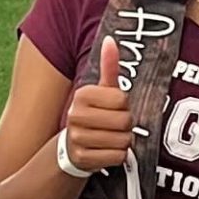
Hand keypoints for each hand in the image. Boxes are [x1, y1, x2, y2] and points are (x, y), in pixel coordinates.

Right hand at [63, 37, 132, 171]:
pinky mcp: (83, 159)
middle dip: (126, 125)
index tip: (113, 108)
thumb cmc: (94, 114)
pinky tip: (106, 151)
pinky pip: (117, 157)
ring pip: (123, 141)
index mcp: (82, 95)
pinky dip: (118, 156)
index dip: (124, 105)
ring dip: (123, 141)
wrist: (72, 147)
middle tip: (114, 125)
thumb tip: (110, 39)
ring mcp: (78, 139)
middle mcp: (76, 116)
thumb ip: (109, 66)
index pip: (121, 99)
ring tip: (110, 138)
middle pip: (124, 121)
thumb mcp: (101, 91)